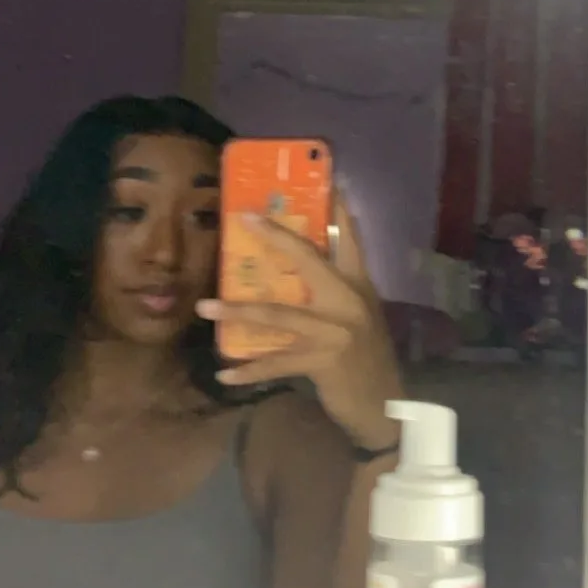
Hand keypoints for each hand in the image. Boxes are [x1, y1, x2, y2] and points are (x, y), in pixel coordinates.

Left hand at [197, 198, 401, 452]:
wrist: (384, 406)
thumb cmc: (365, 359)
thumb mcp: (359, 318)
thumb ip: (336, 293)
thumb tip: (296, 272)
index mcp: (359, 286)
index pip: (349, 239)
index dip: (336, 209)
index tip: (326, 180)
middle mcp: (349, 302)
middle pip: (308, 260)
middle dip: (274, 237)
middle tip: (242, 218)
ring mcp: (336, 332)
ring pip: (279, 314)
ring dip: (238, 310)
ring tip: (204, 306)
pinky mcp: (322, 362)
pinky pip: (276, 363)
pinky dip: (248, 370)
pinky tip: (224, 374)